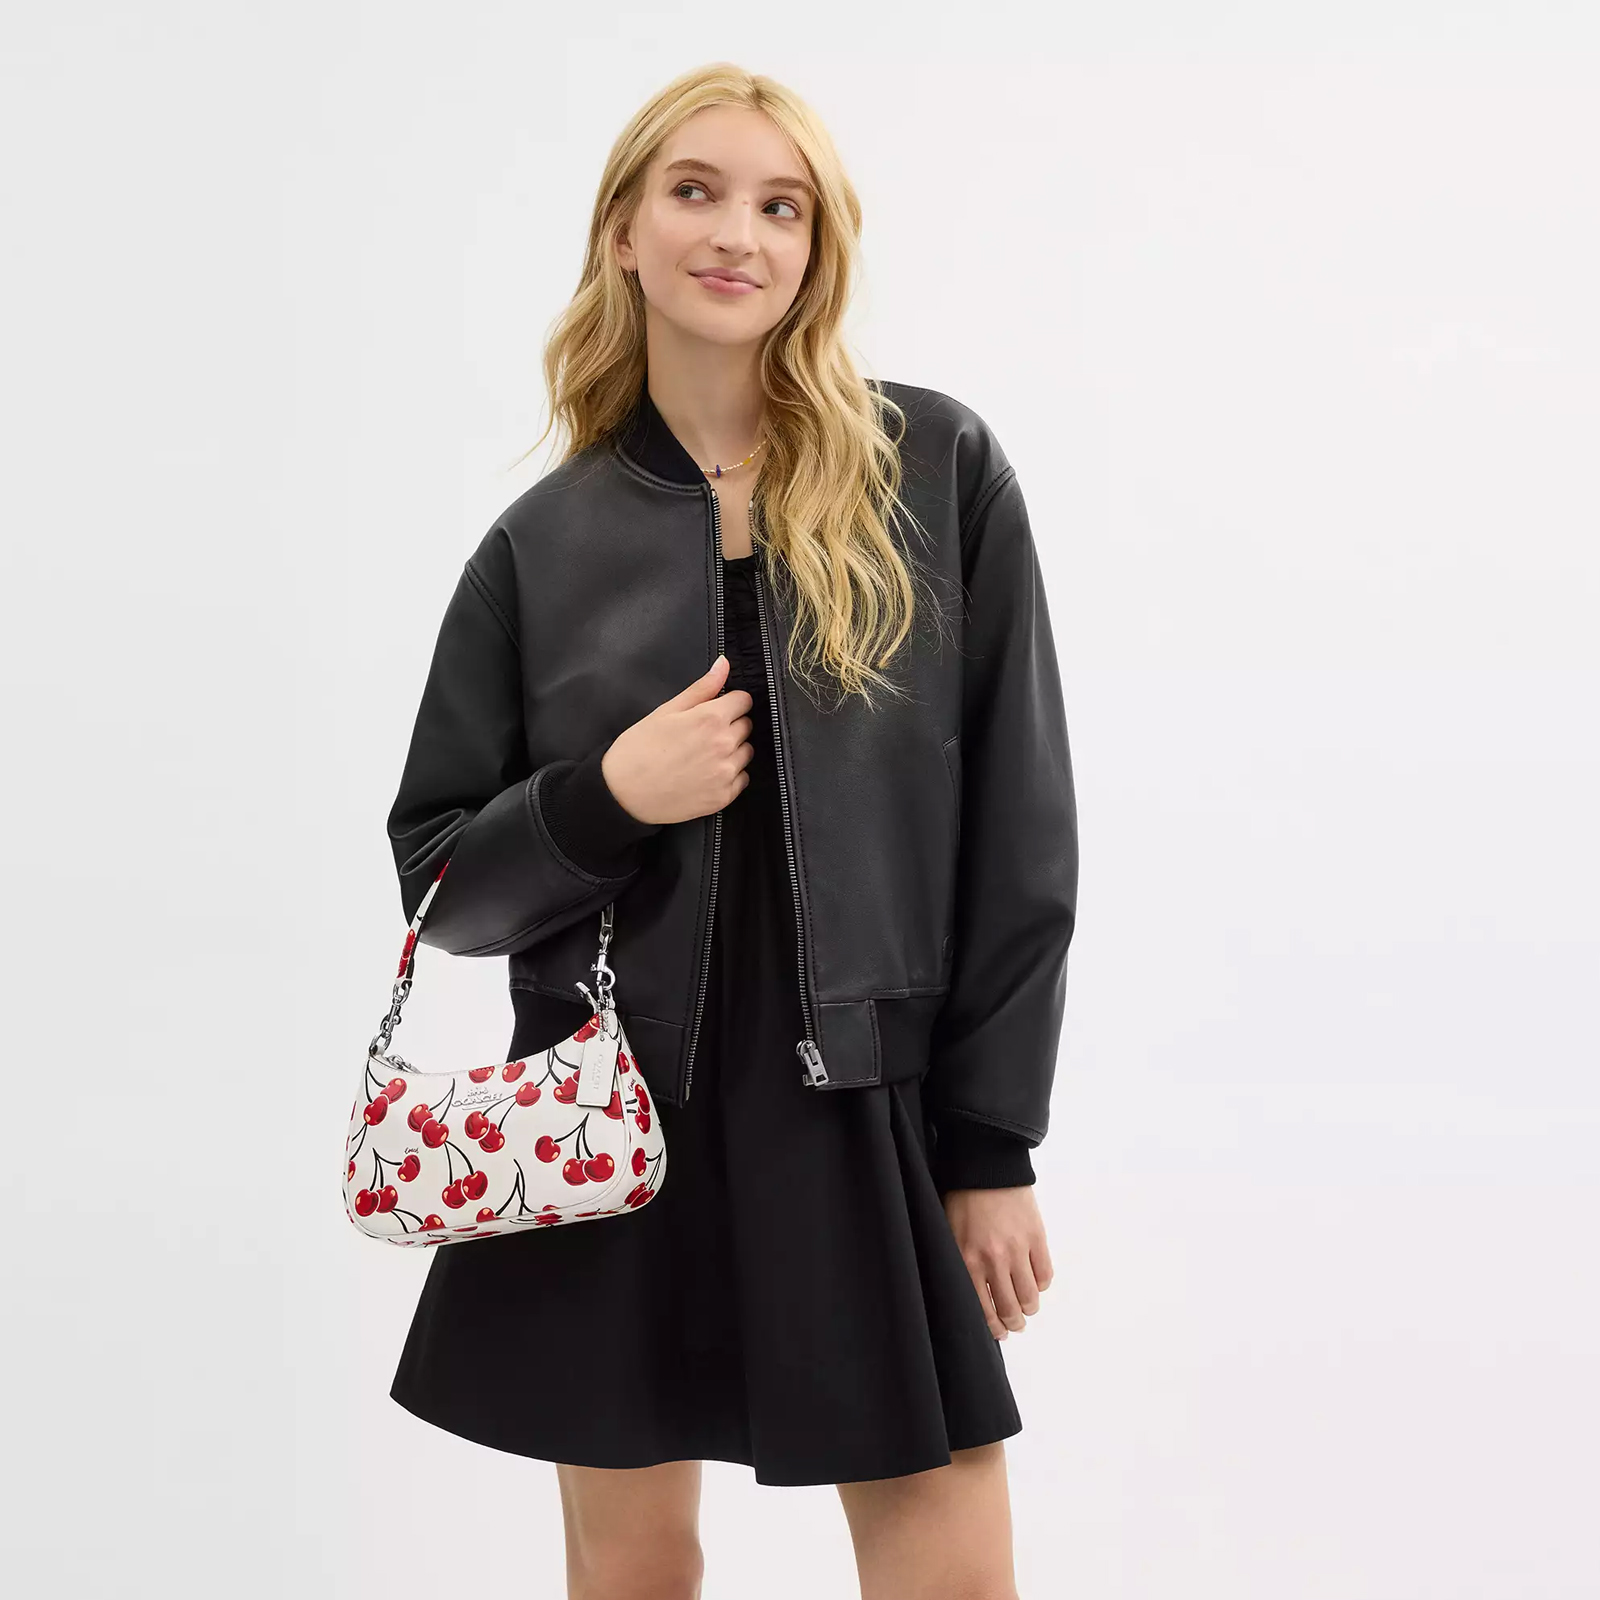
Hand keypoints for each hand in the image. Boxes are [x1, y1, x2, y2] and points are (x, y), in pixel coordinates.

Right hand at [601, 655, 754, 825]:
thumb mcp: (667, 710)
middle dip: (730, 725)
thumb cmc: (639, 749)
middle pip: (746, 725)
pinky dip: (730, 775)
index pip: (744, 700)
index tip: (717, 709)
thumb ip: (701, 687)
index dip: (730, 702)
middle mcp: (724, 745)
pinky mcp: (724, 797)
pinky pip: (742, 779)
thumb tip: (724, 664)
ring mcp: (725, 773)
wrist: (622, 794)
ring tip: (703, 755)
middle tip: (702, 734)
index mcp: (711, 718)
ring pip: (746, 752)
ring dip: (733, 750)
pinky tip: (705, 774)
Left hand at [942, 1186, 1053, 1339]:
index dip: (993, 1328)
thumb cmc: (963, 1198)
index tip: (999, 1332)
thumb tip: (976, 1294)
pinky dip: (1041, 1285)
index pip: (982, 1310)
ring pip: (1029, 1297)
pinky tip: (1035, 1283)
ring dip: (1029, 1308)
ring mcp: (1017, 1249)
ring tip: (1026, 1308)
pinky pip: (1045, 1275)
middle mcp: (992, 1260)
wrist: (987, 1164)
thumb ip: (962, 1264)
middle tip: (1014, 1325)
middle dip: (1013, 1324)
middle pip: (1009, 1310)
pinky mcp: (1037, 1238)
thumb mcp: (950, 1233)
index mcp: (967, 1260)